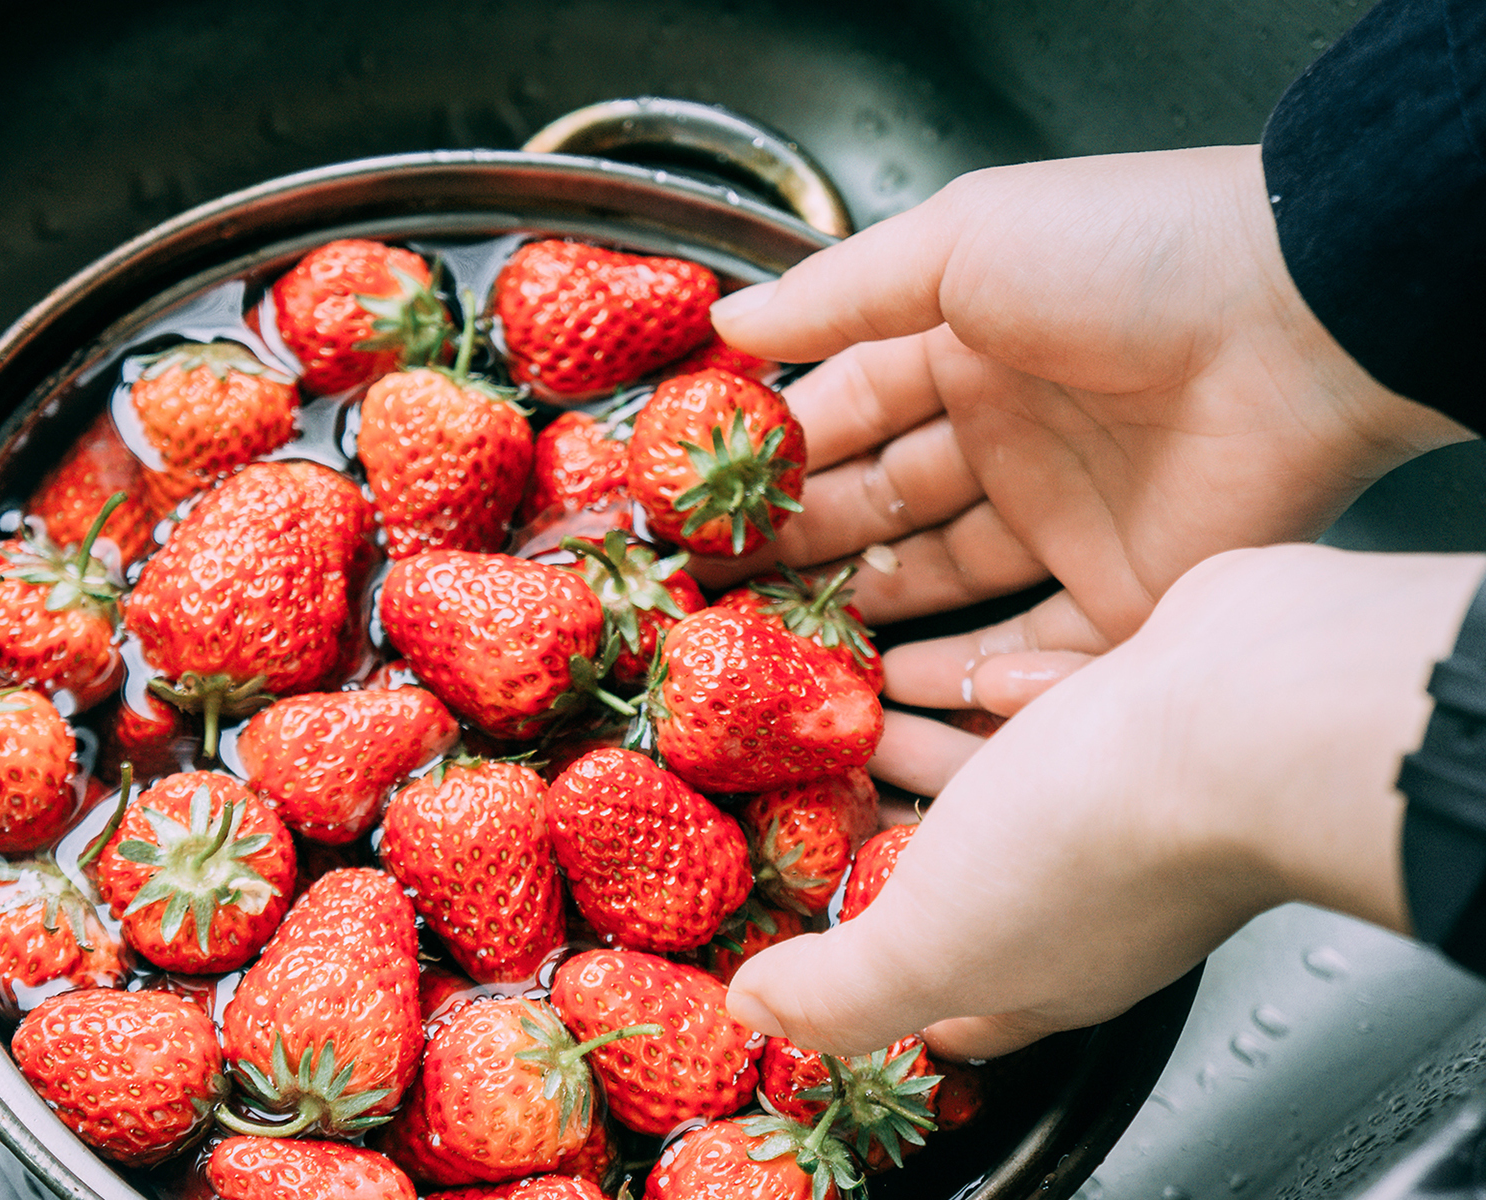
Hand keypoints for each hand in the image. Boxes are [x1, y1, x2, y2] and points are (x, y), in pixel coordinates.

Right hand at [701, 146, 1470, 667]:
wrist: (1298, 320)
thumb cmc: (1128, 258)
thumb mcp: (959, 245)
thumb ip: (837, 296)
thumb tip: (728, 328)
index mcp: (966, 349)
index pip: (844, 411)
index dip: (770, 455)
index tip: (697, 501)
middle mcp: (1008, 437)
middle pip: (878, 503)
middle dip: (795, 543)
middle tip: (714, 588)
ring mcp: (1062, 521)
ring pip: (936, 583)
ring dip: (858, 612)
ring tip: (775, 645)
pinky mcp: (1119, 597)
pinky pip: (1025, 651)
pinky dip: (958, 676)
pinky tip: (884, 689)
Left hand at [726, 544, 1485, 1060]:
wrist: (1246, 715)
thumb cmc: (1094, 842)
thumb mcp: (929, 942)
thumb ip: (841, 987)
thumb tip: (761, 1011)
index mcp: (1041, 969)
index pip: (948, 995)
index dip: (875, 971)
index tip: (810, 929)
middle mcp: (1092, 890)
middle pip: (968, 871)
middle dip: (888, 832)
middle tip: (820, 786)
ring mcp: (1128, 794)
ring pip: (1006, 775)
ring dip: (926, 744)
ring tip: (856, 706)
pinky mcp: (1151, 705)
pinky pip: (1059, 698)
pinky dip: (997, 686)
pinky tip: (952, 665)